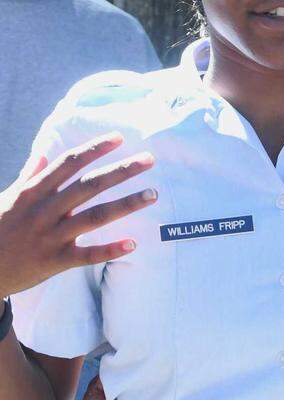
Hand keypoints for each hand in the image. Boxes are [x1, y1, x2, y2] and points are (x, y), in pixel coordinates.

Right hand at [0, 133, 156, 296]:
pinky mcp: (54, 261)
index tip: (119, 138)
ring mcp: (50, 236)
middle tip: (149, 159)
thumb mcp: (8, 199)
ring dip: (125, 205)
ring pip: (94, 217)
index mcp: (33, 192)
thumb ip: (28, 177)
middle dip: (120, 170)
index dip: (94, 149)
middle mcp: (44, 211)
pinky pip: (87, 255)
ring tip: (152, 194)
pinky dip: (110, 249)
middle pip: (89, 185)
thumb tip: (42, 156)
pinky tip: (133, 243)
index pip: (69, 163)